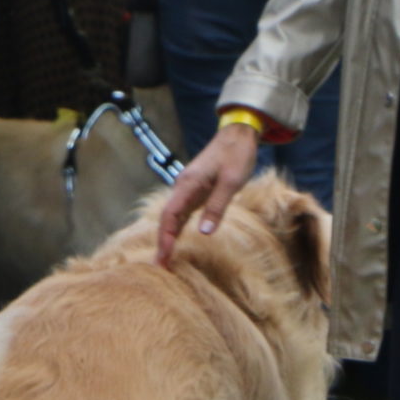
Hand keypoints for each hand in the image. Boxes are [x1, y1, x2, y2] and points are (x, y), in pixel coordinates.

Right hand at [154, 122, 259, 264]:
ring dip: (168, 237)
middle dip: (162, 242)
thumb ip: (216, 207)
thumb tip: (204, 233)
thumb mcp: (231, 182)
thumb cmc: (237, 155)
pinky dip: (176, 228)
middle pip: (167, 219)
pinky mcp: (194, 190)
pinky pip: (181, 212)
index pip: (170, 216)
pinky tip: (175, 240)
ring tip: (165, 258)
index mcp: (188, 185)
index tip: (163, 258)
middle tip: (160, 266)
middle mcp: (182, 187)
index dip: (165, 238)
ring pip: (173, 216)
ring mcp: (187, 189)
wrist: (238, 133)